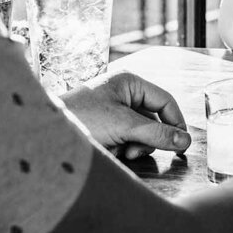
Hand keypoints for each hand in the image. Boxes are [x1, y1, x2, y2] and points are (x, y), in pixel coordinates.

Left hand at [61, 71, 190, 159]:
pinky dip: (121, 148)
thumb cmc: (82, 119)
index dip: (176, 122)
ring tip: (118, 149)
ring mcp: (114, 110)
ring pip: (141, 133)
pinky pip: (126, 139)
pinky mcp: (106, 126)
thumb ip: (157, 134)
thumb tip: (186, 141)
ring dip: (133, 145)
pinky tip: (107, 149)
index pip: (166, 100)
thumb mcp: (124, 126)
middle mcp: (123, 93)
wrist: (46, 134)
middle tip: (134, 149)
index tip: (182, 145)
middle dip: (146, 138)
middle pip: (154, 119)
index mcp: (130, 82)